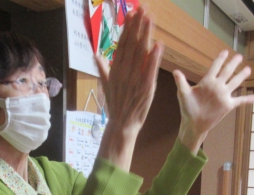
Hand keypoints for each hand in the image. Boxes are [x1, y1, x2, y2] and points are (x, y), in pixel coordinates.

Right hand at [95, 7, 162, 139]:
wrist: (122, 124)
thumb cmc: (116, 105)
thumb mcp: (107, 85)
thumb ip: (102, 69)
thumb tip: (94, 55)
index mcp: (115, 70)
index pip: (122, 45)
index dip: (127, 28)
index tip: (131, 14)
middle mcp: (124, 72)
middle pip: (132, 44)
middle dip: (137, 26)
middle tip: (143, 9)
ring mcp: (135, 79)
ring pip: (141, 53)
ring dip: (146, 35)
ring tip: (150, 19)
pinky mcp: (146, 88)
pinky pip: (150, 70)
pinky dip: (154, 58)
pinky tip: (158, 44)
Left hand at [174, 50, 253, 153]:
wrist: (193, 123)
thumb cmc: (187, 108)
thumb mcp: (183, 94)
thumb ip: (181, 82)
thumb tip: (175, 71)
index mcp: (207, 82)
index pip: (215, 67)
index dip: (220, 59)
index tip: (225, 52)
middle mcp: (217, 86)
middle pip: (227, 72)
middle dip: (233, 64)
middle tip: (239, 56)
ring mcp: (223, 95)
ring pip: (235, 83)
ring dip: (241, 76)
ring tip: (248, 69)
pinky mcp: (228, 105)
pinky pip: (240, 101)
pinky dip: (248, 99)